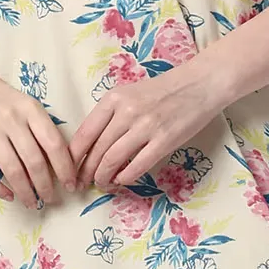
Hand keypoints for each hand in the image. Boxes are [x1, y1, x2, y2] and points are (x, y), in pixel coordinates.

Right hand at [0, 65, 78, 208]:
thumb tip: (60, 164)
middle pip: (34, 161)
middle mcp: (11, 119)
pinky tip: (9, 196)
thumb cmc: (1, 98)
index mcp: (31, 109)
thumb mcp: (26, 105)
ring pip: (12, 170)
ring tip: (33, 204)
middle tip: (52, 200)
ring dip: (26, 192)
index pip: (54, 144)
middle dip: (46, 186)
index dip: (65, 168)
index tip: (71, 185)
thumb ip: (41, 129)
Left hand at [70, 66, 221, 191]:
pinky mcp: (164, 140)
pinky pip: (137, 166)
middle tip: (82, 184)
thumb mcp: (130, 94)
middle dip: (86, 172)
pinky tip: (122, 180)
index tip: (70, 170)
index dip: (74, 157)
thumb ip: (110, 115)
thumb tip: (91, 146)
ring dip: (103, 177)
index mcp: (113, 99)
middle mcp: (126, 112)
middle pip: (97, 150)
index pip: (84, 133)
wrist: (199, 85)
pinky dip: (125, 178)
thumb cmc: (163, 90)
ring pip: (113, 160)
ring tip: (102, 184)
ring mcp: (145, 126)